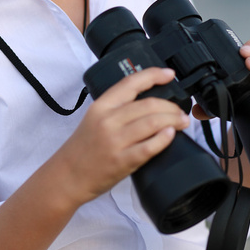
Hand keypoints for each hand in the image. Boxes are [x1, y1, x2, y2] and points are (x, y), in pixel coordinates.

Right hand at [53, 67, 188, 204]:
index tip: (169, 73)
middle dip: (172, 106)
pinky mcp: (122, 160)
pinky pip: (150, 146)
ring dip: (174, 120)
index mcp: (101, 107)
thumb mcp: (95, 119)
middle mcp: (107, 121)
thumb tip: (151, 101)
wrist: (66, 176)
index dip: (153, 75)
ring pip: (154, 122)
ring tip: (182, 122)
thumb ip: (118, 108)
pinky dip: (165, 138)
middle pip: (149, 104)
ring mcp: (115, 141)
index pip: (130, 83)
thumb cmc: (84, 148)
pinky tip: (171, 135)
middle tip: (181, 111)